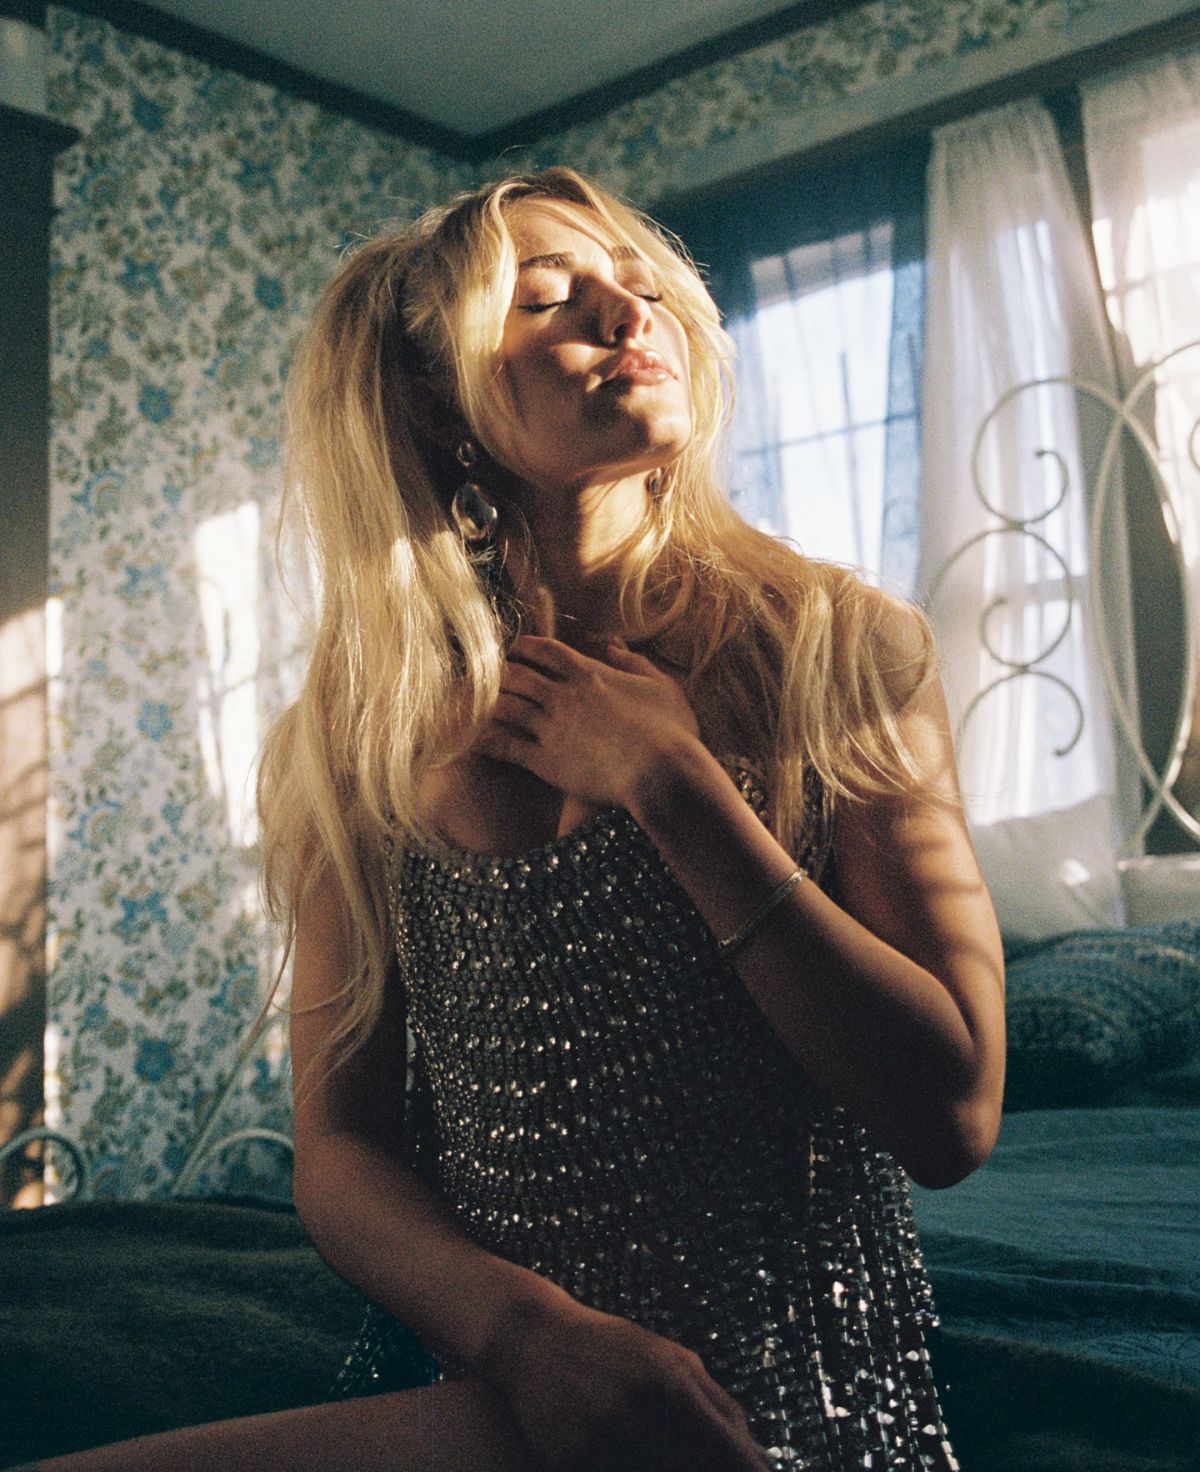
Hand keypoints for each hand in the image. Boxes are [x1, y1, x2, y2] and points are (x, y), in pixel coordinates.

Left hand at [475, 635, 700, 809]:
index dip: (524, 648)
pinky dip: (485, 740)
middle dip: (498, 674)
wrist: (664, 775)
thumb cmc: (672, 732)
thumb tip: (613, 645)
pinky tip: (471, 741)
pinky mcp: (545, 761)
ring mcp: (551, 728)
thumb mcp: (661, 686)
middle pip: (516, 674)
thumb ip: (634, 663)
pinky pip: (504, 746)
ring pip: (505, 706)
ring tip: (474, 706)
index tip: (515, 652)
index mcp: (589, 674)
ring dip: (487, 704)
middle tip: (486, 679)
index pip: (544, 649)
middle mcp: (563, 696)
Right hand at [481, 1295, 771, 1471]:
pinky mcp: (567, 1460)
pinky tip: (625, 1458)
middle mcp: (639, 1410)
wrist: (532, 1336)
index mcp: (672, 1383)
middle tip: (693, 1462)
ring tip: (656, 1453)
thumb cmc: (613, 1349)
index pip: (730, 1453)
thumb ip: (718, 1403)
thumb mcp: (671, 1359)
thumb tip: (757, 1457)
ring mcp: (601, 1438)